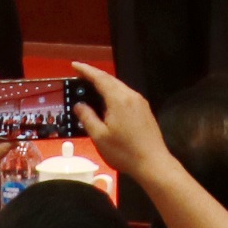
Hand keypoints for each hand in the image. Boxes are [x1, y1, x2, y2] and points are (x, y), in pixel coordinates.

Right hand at [69, 60, 163, 184]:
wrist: (153, 163)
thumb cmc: (124, 151)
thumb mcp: (100, 137)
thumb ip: (88, 118)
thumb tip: (79, 105)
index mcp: (119, 99)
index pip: (100, 78)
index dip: (86, 70)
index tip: (74, 65)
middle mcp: (131, 95)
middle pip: (111, 80)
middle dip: (95, 76)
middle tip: (80, 76)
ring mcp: (140, 102)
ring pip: (120, 87)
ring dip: (105, 85)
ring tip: (92, 88)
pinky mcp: (145, 110)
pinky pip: (126, 95)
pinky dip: (114, 93)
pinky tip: (108, 103)